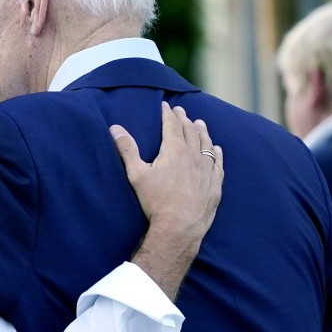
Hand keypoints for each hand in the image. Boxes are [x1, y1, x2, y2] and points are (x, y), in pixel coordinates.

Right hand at [110, 102, 223, 299]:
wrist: (180, 226)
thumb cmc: (156, 201)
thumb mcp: (137, 174)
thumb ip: (127, 149)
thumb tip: (115, 128)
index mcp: (174, 150)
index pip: (172, 125)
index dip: (168, 114)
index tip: (166, 105)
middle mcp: (193, 156)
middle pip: (190, 131)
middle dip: (184, 119)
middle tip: (181, 111)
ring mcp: (206, 170)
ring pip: (206, 144)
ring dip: (202, 132)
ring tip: (200, 123)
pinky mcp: (214, 184)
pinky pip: (217, 163)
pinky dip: (216, 153)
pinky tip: (216, 149)